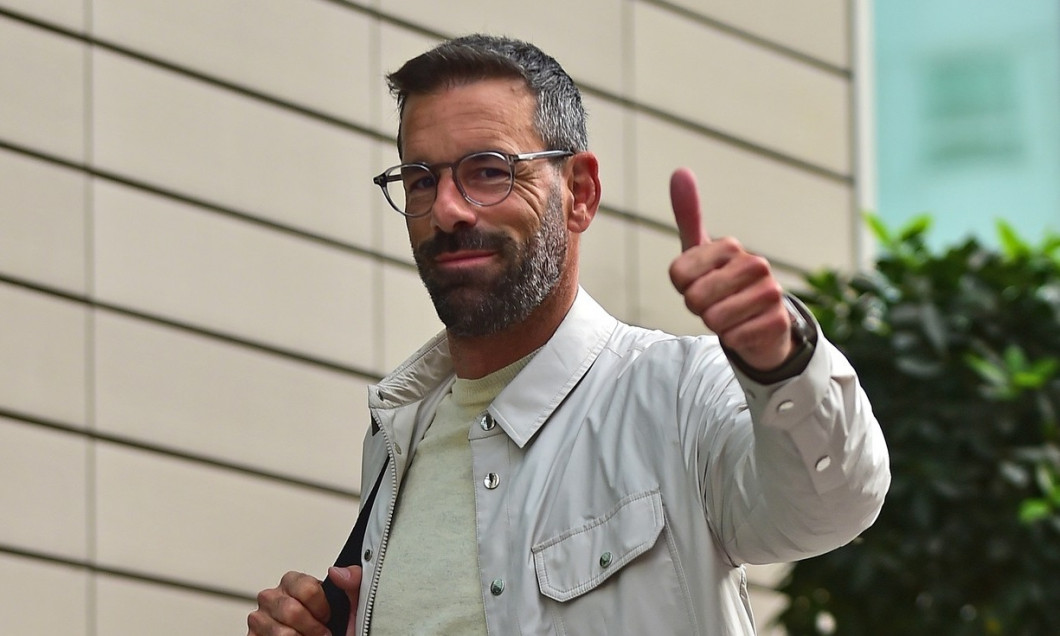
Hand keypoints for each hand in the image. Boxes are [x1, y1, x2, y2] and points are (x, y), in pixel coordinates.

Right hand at [248, 566, 360, 635]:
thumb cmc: (334, 628)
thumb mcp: (350, 605)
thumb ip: (352, 582)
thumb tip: (337, 571)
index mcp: (293, 582)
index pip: (306, 588)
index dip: (321, 607)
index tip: (328, 616)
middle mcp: (273, 597)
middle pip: (292, 611)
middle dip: (313, 628)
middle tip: (321, 633)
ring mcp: (260, 617)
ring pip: (282, 632)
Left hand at [667, 167, 793, 370]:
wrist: (762, 324)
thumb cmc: (724, 287)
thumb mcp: (701, 253)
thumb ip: (690, 216)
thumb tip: (680, 170)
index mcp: (731, 247)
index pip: (678, 274)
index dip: (682, 287)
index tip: (698, 283)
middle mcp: (755, 264)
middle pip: (695, 298)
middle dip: (698, 309)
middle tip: (715, 304)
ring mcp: (771, 293)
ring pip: (714, 319)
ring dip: (716, 325)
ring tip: (731, 316)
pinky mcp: (778, 322)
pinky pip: (733, 337)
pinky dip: (733, 340)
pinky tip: (746, 330)